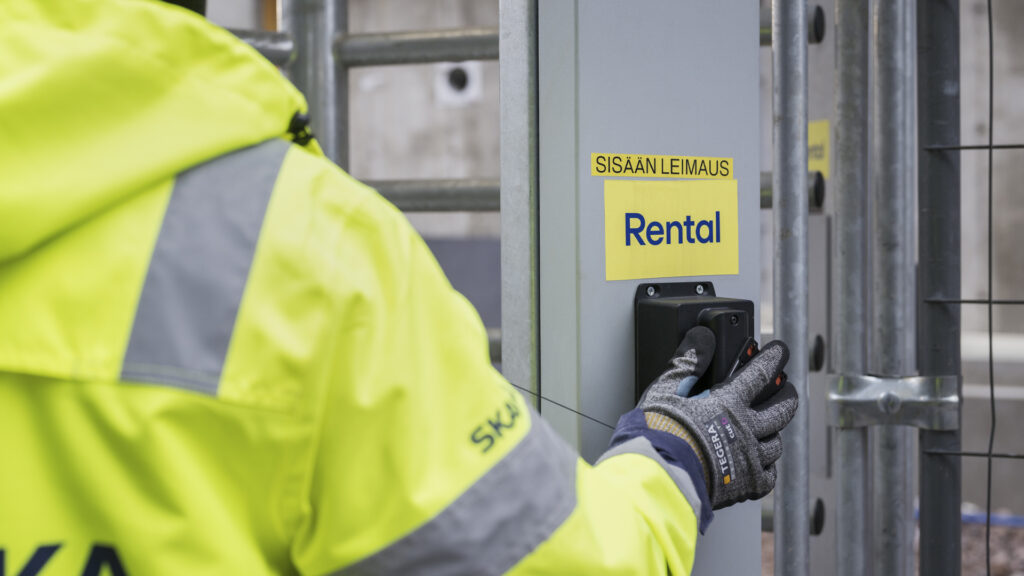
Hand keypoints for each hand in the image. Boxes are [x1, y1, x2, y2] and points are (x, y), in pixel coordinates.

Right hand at [639, 326, 797, 508]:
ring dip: (775, 432)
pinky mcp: (746, 486)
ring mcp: (750, 459)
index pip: (760, 374)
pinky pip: (768, 475)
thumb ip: (687, 363)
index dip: (773, 359)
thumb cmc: (659, 435)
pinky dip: (767, 467)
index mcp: (728, 403)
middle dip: (788, 395)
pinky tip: (760, 464)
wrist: (660, 477)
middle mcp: (746, 429)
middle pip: (782, 409)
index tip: (780, 351)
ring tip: (771, 427)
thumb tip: (702, 337)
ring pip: (777, 443)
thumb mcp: (665, 391)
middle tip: (788, 388)